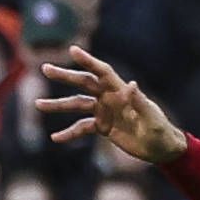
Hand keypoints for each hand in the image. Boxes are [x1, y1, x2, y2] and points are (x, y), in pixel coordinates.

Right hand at [34, 44, 187, 164]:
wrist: (161, 148)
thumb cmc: (160, 130)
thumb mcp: (152, 117)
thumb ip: (140, 102)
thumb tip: (132, 84)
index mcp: (122, 91)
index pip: (102, 72)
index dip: (88, 61)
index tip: (72, 51)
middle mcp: (109, 98)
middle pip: (83, 83)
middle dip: (64, 76)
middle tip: (45, 68)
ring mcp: (104, 112)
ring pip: (77, 105)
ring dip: (58, 104)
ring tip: (38, 104)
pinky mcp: (103, 127)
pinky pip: (82, 128)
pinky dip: (69, 133)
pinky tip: (55, 138)